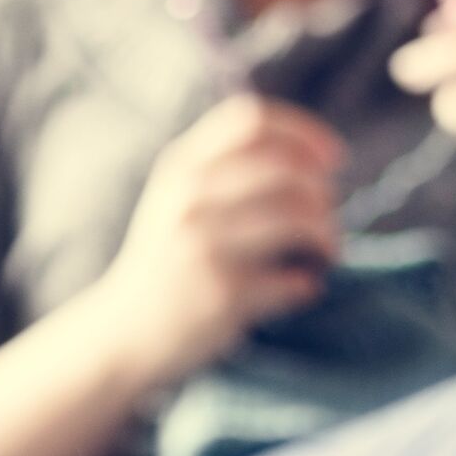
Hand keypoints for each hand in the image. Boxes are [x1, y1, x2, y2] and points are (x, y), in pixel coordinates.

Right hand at [98, 94, 342, 383]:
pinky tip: (301, 288)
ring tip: (327, 252)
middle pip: (287, 168)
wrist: (124, 333)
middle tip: (327, 218)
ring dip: (328, 236)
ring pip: (298, 219)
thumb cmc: (168, 262)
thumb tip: (314, 157)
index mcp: (180, 167)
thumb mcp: (178, 199)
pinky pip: (293, 278)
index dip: (303, 133)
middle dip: (322, 193)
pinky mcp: (222, 293)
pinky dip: (308, 283)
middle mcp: (188, 198)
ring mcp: (203, 245)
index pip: (251, 121)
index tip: (331, 159)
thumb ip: (227, 167)